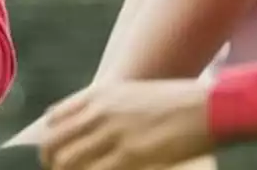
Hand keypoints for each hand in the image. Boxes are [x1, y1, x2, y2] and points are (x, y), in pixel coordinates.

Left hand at [39, 80, 212, 169]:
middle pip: (54, 143)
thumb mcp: (132, 94)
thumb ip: (106, 108)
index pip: (54, 119)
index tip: (54, 155)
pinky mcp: (131, 154)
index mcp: (98, 95)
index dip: (49, 141)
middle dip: (52, 163)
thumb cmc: (175, 103)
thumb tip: (88, 130)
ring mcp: (113, 133)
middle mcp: (99, 112)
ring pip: (68, 162)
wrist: (207, 106)